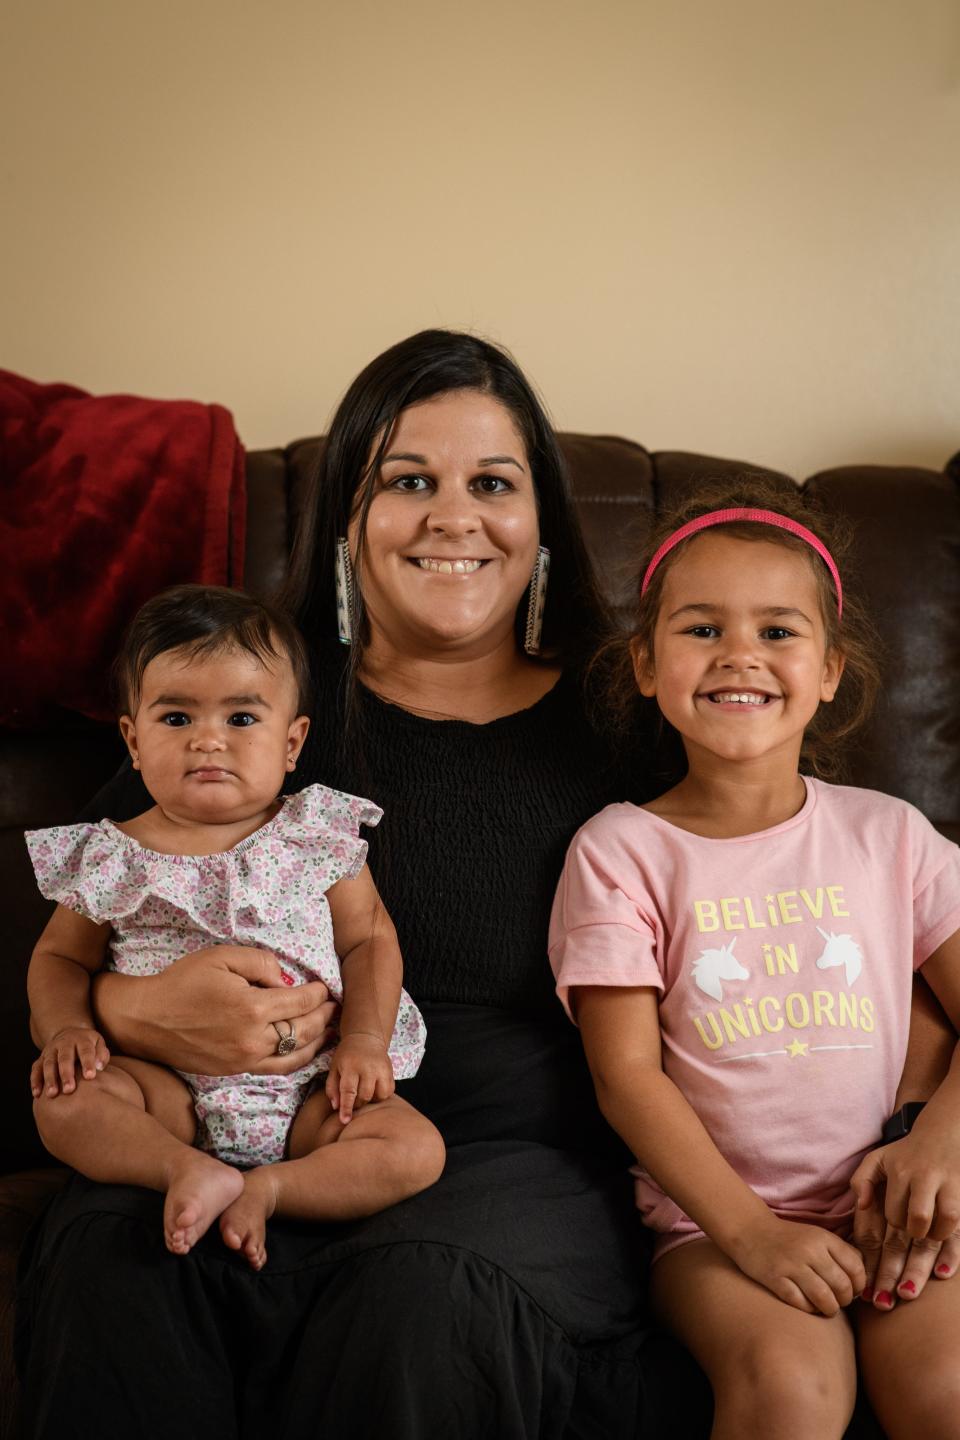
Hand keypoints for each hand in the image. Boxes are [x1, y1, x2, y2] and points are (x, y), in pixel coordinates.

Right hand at [31, 1026, 109, 1097]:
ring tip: (52, 1094)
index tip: (90, 1076)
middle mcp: (64, 1044)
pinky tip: (37, 1094)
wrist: (69, 1035)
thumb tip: (99, 1067)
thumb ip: (102, 1055)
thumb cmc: (88, 1046)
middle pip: (64, 1058)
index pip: (85, 1050)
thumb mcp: (98, 1044)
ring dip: (50, 1079)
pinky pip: (36, 1069)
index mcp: (81, 1040)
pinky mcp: (40, 1059)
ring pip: (48, 1064)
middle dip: (66, 1074)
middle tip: (69, 1090)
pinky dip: (35, 1081)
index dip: (87, 1063)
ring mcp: (50, 1051)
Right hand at [94, 946, 337, 1075]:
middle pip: (304, 1030)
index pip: (301, 1002)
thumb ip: (260, 963)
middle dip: (324, 1016)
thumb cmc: (182, 982)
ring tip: (330, 1028)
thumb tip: (286, 980)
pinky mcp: (235, 1072)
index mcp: (252, 1008)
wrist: (147, 1019)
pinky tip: (307, 1050)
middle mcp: (252, 1039)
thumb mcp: (222, 957)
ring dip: (318, 1041)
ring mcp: (244, 1060)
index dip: (318, 994)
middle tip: (335, 1006)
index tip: (324, 987)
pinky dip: (298, 1060)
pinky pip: (277, 1069)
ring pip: (295, 1054)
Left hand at [325, 1032, 394, 1122]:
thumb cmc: (346, 1056)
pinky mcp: (391, 1072)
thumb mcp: (334, 1068)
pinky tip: (373, 1089)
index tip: (345, 1120)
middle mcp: (368, 1067)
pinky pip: (388, 1092)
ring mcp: (382, 1069)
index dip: (346, 1108)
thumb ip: (332, 1088)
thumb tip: (336, 1107)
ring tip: (362, 1092)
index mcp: (351, 1066)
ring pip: (378, 1096)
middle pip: (364, 1096)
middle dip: (356, 1103)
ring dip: (369, 1100)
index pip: (349, 1091)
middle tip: (352, 1098)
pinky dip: (380, 1096)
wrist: (366, 1038)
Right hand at [730, 1215, 865, 1315]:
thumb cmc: (789, 1238)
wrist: (749, 1229)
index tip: (852, 1290)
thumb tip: (864, 1280)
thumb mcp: (817, 1236)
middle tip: (839, 1301)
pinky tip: (808, 1305)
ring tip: (826, 1307)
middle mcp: (809, 1250)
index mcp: (823, 1238)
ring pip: (825, 1299)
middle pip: (842, 1286)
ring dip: (829, 1309)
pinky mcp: (775, 1279)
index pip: (856, 1267)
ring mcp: (791, 1265)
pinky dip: (809, 1309)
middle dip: (845, 1300)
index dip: (859, 1285)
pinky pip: (801, 1304)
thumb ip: (841, 1253)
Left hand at [851, 1133, 959, 1243]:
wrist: (941, 1132)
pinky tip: (947, 1229)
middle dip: (917, 1232)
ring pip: (947, 1218)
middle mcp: (924, 1175)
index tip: (902, 1218)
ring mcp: (949, 1180)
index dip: (897, 1223)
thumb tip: (862, 1206)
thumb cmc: (905, 1153)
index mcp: (900, 1171)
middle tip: (918, 1228)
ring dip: (940, 1233)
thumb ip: (861, 1180)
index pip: (894, 1214)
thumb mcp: (877, 1159)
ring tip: (934, 1231)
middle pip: (919, 1217)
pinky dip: (954, 1231)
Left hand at [851, 1137, 959, 1308]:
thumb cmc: (907, 1151)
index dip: (871, 1257)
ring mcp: (942, 1191)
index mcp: (895, 1178)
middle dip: (892, 1270)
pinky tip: (942, 1274)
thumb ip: (863, 1179)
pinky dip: (952, 1252)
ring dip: (919, 1263)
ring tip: (908, 1293)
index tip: (865, 1286)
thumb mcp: (879, 1157)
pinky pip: (957, 1229)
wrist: (948, 1130)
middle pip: (902, 1235)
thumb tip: (860, 1206)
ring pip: (930, 1232)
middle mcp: (917, 1184)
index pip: (880, 1223)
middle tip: (884, 1301)